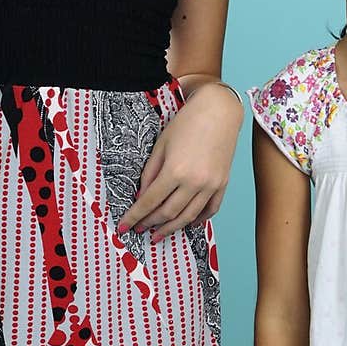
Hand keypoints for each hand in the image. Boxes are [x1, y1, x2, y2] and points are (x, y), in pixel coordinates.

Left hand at [117, 83, 243, 238]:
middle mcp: (194, 182)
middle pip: (168, 213)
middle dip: (150, 224)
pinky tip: (186, 223)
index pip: (149, 201)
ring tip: (159, 234)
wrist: (219, 111)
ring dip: (171, 228)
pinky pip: (210, 210)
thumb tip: (142, 197)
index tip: (124, 226)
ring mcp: (211, 185)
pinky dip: (197, 220)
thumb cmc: (187, 123)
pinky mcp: (222, 184)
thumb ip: (150, 174)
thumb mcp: (161, 145)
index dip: (134, 216)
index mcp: (175, 171)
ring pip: (188, 217)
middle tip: (140, 229)